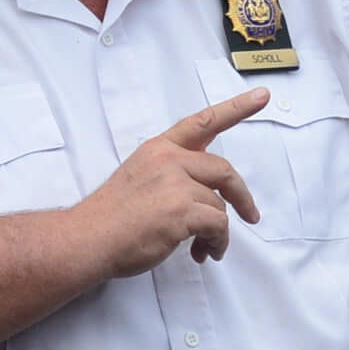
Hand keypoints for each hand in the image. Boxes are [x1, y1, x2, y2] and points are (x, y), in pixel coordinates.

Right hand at [73, 89, 266, 275]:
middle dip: (241, 196)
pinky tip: (202, 253)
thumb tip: (205, 192)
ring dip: (218, 231)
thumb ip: (171, 174)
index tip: (261, 96)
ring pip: (220, 205)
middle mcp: (168, 160)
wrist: (86, 239)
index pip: (203, 122)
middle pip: (224, 170)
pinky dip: (216, 243)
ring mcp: (175, 184)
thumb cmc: (110, 219)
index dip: (236, 108)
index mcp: (158, 149)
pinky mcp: (181, 210)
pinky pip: (218, 226)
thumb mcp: (139, 178)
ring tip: (203, 248)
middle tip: (250, 215)